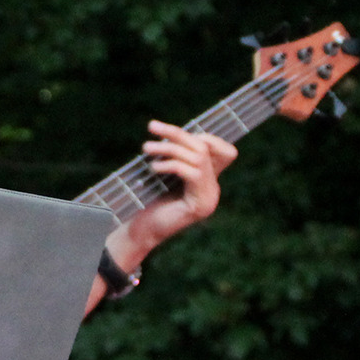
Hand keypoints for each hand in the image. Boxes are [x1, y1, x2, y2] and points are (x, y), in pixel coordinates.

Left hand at [122, 120, 237, 260]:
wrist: (139, 233)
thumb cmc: (146, 203)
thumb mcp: (163, 175)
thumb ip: (174, 158)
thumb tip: (173, 132)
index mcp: (207, 180)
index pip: (220, 149)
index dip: (199, 134)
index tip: (169, 131)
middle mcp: (213, 189)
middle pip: (205, 148)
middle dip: (177, 134)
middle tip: (152, 126)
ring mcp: (210, 198)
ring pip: (199, 158)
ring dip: (169, 148)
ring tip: (146, 147)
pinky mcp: (200, 206)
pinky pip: (193, 174)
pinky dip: (172, 165)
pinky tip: (154, 167)